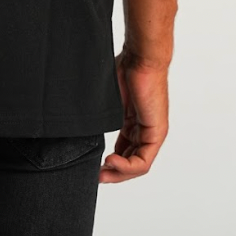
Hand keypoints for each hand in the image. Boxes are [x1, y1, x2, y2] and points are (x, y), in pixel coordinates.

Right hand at [100, 49, 168, 183]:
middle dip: (114, 174)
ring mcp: (152, 131)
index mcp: (133, 121)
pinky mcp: (156, 132)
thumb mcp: (109, 98)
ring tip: (103, 172)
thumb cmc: (125, 68)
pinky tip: (112, 161)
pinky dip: (127, 166)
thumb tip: (79, 123)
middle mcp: (144, 129)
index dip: (110, 162)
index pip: (124, 150)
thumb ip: (101, 115)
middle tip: (98, 177)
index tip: (95, 166)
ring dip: (120, 173)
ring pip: (138, 165)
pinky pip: (144, 160)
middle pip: (131, 161)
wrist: (140, 57)